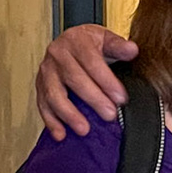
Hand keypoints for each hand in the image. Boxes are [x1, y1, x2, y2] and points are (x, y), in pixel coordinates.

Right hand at [35, 25, 136, 139]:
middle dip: (93, 99)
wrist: (67, 42)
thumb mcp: (104, 38)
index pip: (91, 62)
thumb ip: (119, 46)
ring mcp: (46, 72)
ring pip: (54, 94)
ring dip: (69, 114)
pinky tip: (61, 134)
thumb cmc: (87, 44)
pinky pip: (43, 105)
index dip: (106, 81)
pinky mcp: (39, 87)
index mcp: (75, 41)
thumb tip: (132, 50)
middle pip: (74, 79)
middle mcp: (57, 55)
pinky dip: (51, 122)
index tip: (120, 98)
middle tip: (109, 115)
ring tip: (84, 129)